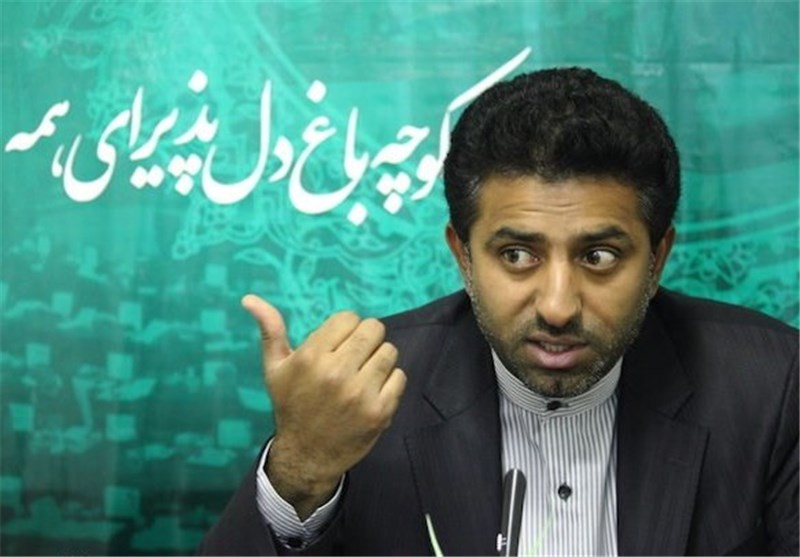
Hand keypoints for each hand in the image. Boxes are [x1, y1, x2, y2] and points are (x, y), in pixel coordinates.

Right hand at [242, 294, 406, 519]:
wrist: (306, 456)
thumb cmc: (291, 406)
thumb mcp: (275, 369)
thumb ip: (270, 330)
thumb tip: (250, 298)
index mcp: (312, 357)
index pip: (348, 318)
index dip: (346, 327)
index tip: (339, 342)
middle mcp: (337, 372)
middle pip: (373, 329)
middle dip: (366, 338)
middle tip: (355, 355)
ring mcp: (361, 393)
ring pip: (389, 351)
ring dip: (379, 358)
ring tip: (364, 372)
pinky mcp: (380, 411)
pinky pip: (400, 376)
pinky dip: (390, 380)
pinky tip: (373, 390)